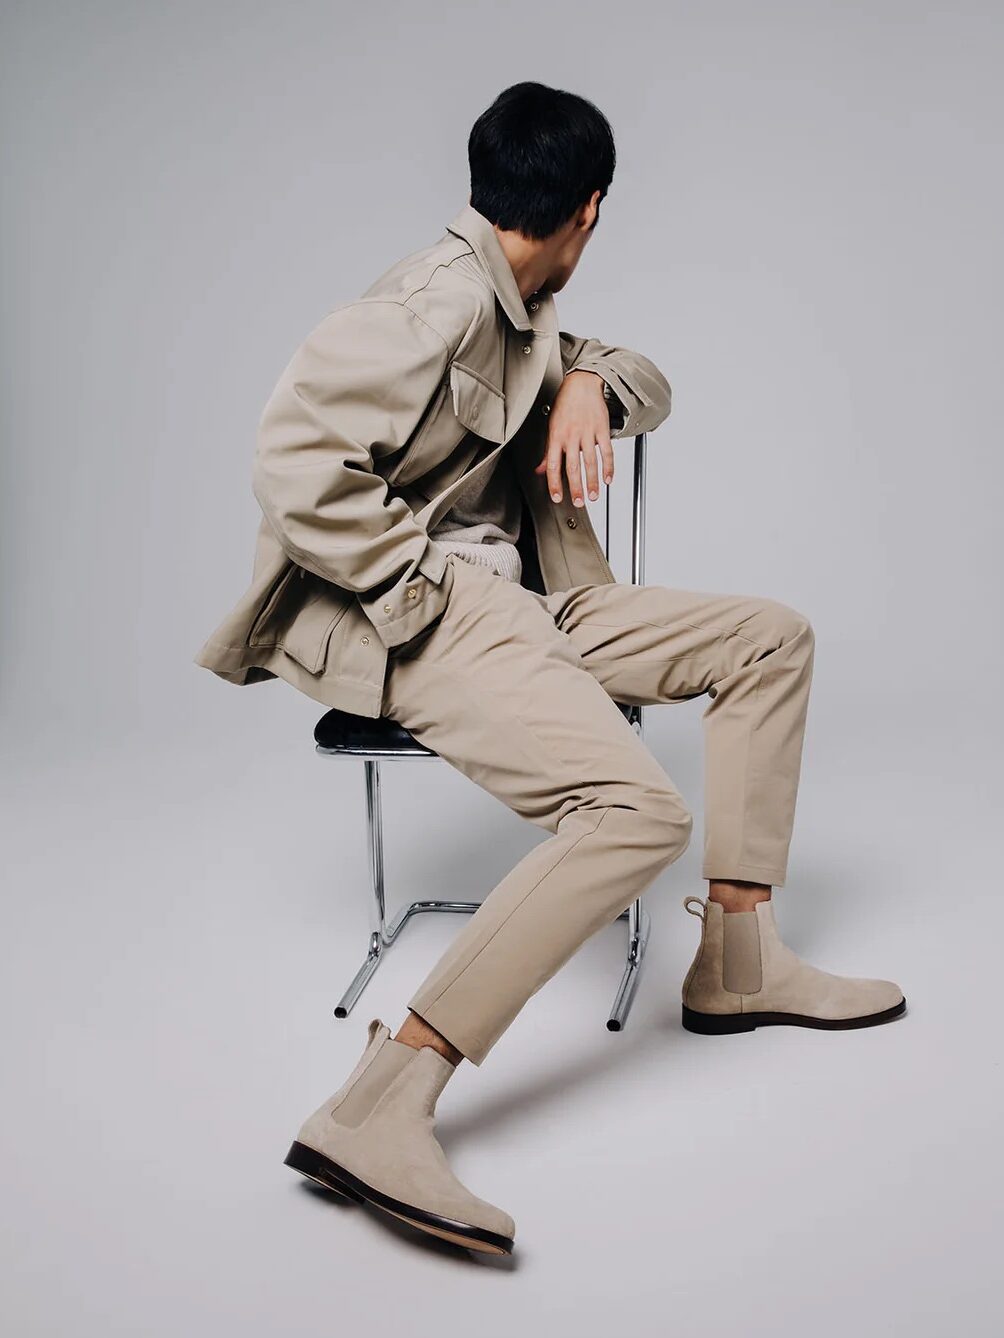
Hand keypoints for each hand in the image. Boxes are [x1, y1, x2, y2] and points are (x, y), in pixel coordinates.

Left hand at [533, 370, 613, 505]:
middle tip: (579, 502)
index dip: (554, 483)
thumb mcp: (552, 426)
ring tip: (593, 496)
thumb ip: (548, 451)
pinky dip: (608, 467)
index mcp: (556, 436)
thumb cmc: (565, 404)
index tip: (557, 497)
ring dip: (592, 481)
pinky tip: (608, 479)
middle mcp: (571, 435)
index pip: (553, 465)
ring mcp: (587, 432)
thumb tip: (539, 470)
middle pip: (572, 467)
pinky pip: (607, 451)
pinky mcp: (602, 429)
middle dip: (576, 487)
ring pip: (590, 462)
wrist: (582, 383)